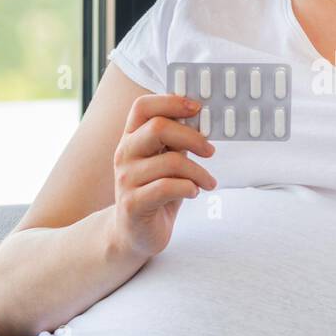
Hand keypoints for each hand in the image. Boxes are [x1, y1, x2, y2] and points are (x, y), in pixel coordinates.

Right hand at [110, 93, 216, 260]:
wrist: (134, 234)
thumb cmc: (155, 193)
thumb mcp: (166, 161)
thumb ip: (176, 141)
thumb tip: (202, 118)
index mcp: (131, 138)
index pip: (143, 107)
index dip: (171, 101)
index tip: (197, 108)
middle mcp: (124, 154)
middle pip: (158, 127)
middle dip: (192, 137)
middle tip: (210, 151)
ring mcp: (126, 179)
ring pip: (170, 161)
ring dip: (198, 172)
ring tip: (209, 182)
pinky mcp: (133, 204)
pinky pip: (167, 187)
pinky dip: (188, 188)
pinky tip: (193, 192)